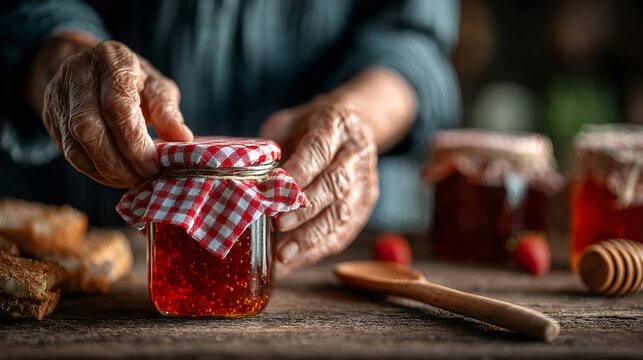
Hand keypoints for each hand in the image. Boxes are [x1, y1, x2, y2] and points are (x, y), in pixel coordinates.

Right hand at [40, 38, 192, 187]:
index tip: (154, 166)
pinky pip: (69, 153)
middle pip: (90, 128)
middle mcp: (78, 73)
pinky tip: (115, 177)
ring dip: (106, 170)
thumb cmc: (135, 81)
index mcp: (112, 60)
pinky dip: (94, 171)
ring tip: (133, 179)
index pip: (117, 108)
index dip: (135, 143)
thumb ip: (168, 111)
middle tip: (144, 177)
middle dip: (119, 162)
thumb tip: (182, 140)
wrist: (94, 68)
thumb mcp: (157, 87)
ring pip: (75, 144)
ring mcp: (59, 95)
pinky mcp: (50, 117)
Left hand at [260, 97, 379, 277]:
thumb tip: (241, 180)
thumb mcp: (287, 124)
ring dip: (311, 237)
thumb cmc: (309, 127)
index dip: (299, 171)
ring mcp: (365, 181)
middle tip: (278, 225)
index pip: (318, 149)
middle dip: (305, 208)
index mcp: (335, 125)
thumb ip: (270, 148)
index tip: (274, 190)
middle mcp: (355, 154)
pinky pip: (344, 232)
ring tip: (283, 255)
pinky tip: (294, 261)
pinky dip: (317, 250)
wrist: (352, 126)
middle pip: (335, 184)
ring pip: (342, 213)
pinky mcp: (365, 205)